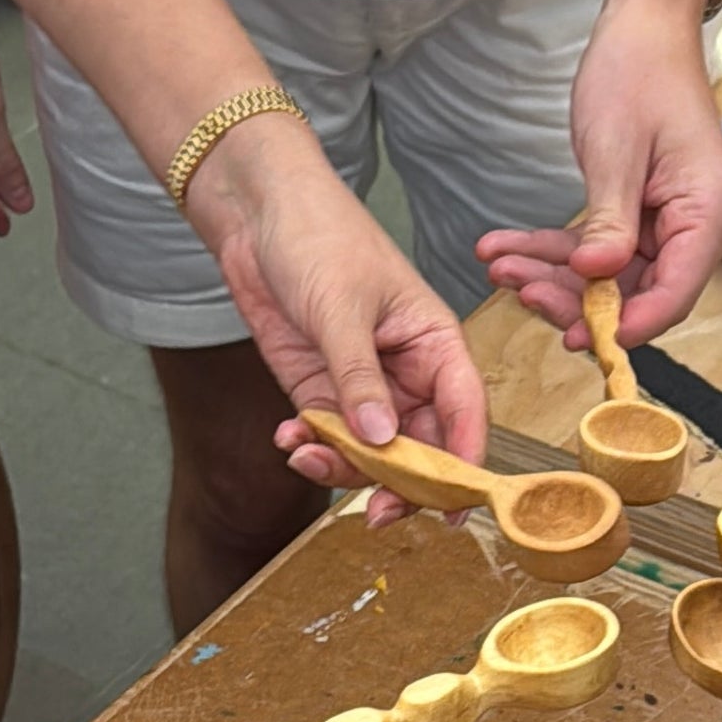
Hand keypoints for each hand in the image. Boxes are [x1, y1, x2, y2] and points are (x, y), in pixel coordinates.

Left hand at [175, 117, 487, 521]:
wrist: (257, 211)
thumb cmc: (318, 235)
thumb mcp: (340, 307)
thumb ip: (359, 379)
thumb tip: (381, 441)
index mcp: (435, 344)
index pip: (465, 414)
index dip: (463, 465)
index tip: (452, 509)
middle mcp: (407, 373)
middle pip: (421, 448)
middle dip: (398, 483)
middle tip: (374, 510)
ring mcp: (364, 386)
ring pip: (371, 452)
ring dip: (344, 468)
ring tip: (306, 456)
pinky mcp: (322, 389)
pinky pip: (328, 437)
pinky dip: (310, 448)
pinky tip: (288, 439)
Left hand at [474, 0, 721, 352]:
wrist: (642, 28)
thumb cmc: (639, 72)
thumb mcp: (615, 149)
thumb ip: (608, 221)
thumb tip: (597, 277)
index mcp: (708, 212)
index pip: (676, 293)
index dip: (631, 325)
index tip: (584, 340)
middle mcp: (697, 227)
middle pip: (638, 293)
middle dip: (574, 299)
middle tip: (520, 291)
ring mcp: (669, 225)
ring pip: (609, 277)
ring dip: (552, 275)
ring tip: (499, 264)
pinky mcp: (640, 218)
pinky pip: (597, 249)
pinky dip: (553, 251)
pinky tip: (506, 247)